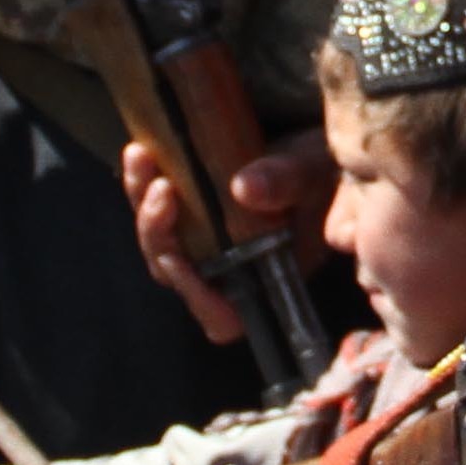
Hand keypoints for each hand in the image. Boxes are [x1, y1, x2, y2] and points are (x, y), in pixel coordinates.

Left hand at [117, 132, 329, 344]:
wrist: (317, 147)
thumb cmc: (326, 171)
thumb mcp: (314, 173)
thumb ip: (286, 182)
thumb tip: (244, 187)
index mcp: (266, 279)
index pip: (223, 317)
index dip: (196, 299)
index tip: (178, 261)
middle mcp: (230, 269)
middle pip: (176, 274)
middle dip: (158, 234)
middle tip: (161, 188)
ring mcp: (206, 242)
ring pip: (159, 242)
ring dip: (142, 205)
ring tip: (142, 158)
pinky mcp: (192, 213)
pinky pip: (156, 212)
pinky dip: (141, 185)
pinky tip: (139, 152)